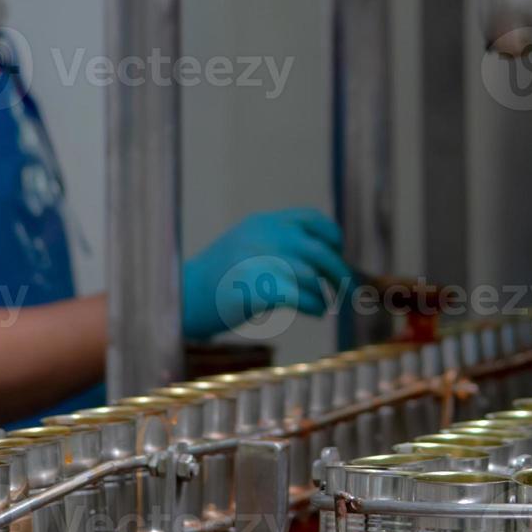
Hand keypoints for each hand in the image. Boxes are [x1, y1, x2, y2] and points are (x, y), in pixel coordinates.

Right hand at [182, 208, 350, 340]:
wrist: (183, 299)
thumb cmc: (220, 281)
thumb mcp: (248, 247)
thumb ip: (280, 245)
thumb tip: (326, 263)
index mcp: (263, 223)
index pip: (312, 219)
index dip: (333, 237)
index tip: (338, 254)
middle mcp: (264, 236)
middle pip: (320, 250)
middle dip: (340, 272)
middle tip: (348, 291)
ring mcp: (260, 259)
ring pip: (313, 275)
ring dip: (326, 293)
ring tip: (325, 305)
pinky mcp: (258, 288)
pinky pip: (303, 296)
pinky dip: (316, 306)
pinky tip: (316, 312)